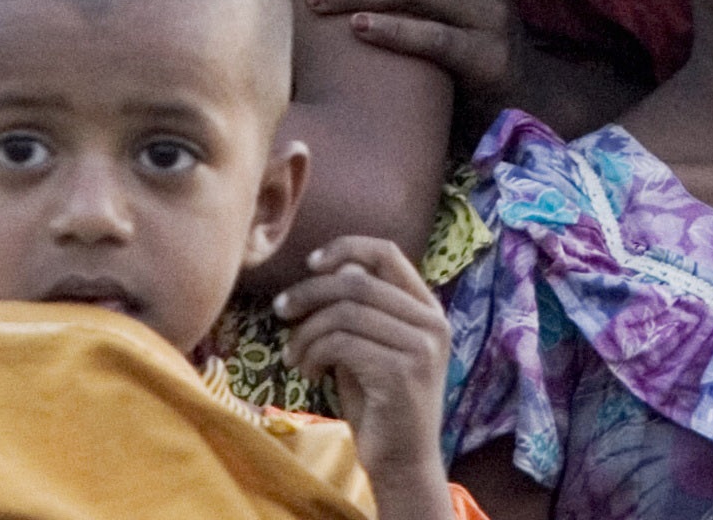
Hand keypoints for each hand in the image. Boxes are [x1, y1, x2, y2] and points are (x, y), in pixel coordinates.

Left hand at [273, 236, 451, 519]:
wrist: (402, 463)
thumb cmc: (378, 404)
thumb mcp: (367, 346)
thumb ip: (358, 308)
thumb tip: (335, 267)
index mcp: (427, 309)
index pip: (387, 253)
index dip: (345, 249)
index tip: (311, 265)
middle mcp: (432, 323)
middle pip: (356, 281)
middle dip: (309, 293)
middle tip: (281, 311)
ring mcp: (421, 347)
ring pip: (344, 312)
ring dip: (306, 333)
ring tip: (295, 356)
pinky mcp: (401, 372)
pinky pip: (340, 343)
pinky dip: (313, 354)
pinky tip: (309, 373)